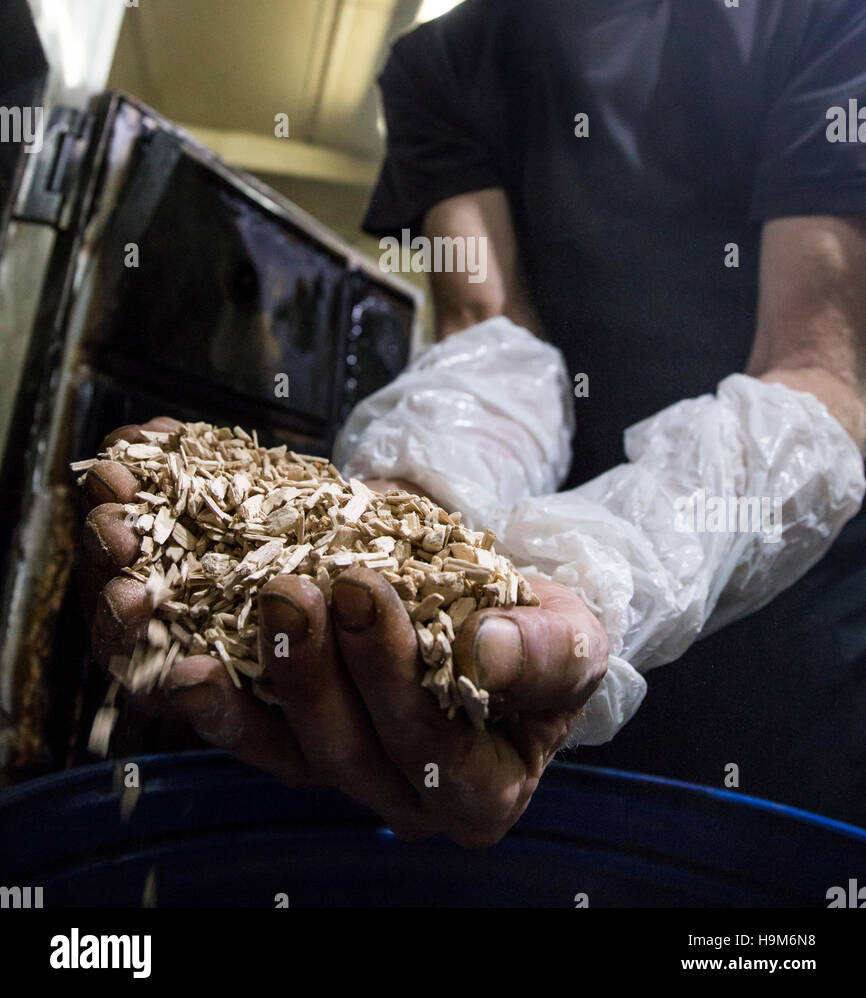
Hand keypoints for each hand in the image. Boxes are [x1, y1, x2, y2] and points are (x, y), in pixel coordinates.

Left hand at [80, 419, 608, 846]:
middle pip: (343, 751)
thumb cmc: (535, 633)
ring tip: (213, 617)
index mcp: (478, 790)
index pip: (430, 749)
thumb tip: (488, 650)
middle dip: (310, 668)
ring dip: (233, 681)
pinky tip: (167, 646)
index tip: (360, 586)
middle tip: (292, 586)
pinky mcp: (285, 734)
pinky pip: (235, 724)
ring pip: (274, 747)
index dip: (389, 672)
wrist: (488, 610)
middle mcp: (398, 795)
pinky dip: (199, 685)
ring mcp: (335, 766)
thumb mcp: (569, 635)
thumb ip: (543, 648)